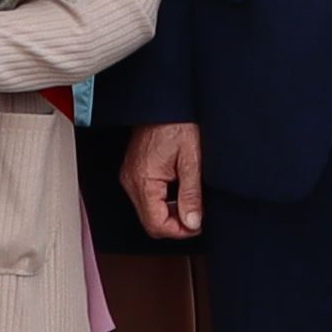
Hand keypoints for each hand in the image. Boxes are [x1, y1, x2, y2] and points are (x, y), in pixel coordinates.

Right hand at [122, 121, 203, 240]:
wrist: (165, 101)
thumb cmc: (178, 122)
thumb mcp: (192, 158)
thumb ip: (191, 194)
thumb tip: (192, 222)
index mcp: (143, 180)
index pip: (156, 225)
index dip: (180, 231)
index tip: (199, 225)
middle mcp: (131, 181)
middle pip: (151, 222)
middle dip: (177, 224)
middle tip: (199, 214)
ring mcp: (131, 177)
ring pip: (150, 212)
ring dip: (172, 213)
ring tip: (193, 201)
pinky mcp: (135, 172)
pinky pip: (148, 198)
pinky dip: (166, 201)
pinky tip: (181, 191)